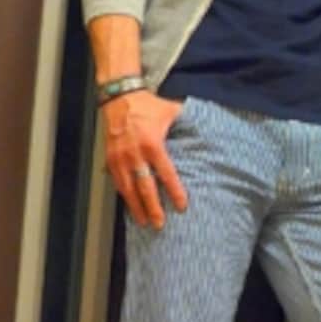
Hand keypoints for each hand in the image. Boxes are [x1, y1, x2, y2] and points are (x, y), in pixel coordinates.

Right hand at [101, 91, 186, 228]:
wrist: (120, 97)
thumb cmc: (148, 106)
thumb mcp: (171, 111)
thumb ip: (187, 122)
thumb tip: (209, 128)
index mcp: (153, 144)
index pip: (166, 174)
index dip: (175, 192)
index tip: (181, 206)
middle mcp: (135, 155)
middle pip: (145, 187)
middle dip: (153, 207)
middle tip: (159, 224)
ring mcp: (121, 158)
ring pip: (128, 189)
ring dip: (136, 207)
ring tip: (143, 222)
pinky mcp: (110, 159)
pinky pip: (117, 182)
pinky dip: (124, 196)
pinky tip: (130, 206)